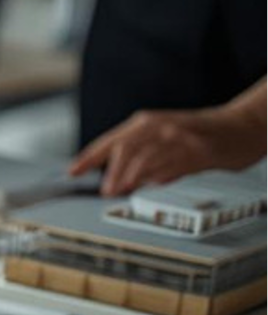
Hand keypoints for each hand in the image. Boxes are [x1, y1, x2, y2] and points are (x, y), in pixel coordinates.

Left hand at [69, 105, 267, 196]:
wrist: (242, 125)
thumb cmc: (200, 133)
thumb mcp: (164, 139)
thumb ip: (140, 157)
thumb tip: (115, 181)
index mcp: (146, 122)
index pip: (110, 141)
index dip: (89, 157)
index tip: (72, 172)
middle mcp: (160, 126)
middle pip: (125, 149)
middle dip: (112, 172)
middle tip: (105, 191)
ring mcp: (179, 137)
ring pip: (147, 158)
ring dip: (131, 177)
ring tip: (122, 190)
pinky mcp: (199, 150)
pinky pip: (173, 165)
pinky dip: (161, 176)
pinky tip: (155, 184)